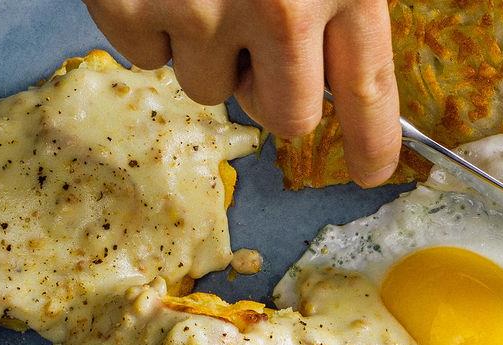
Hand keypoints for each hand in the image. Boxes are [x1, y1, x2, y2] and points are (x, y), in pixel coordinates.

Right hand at [82, 0, 402, 184]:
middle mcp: (278, 7)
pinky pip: (144, 57)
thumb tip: (337, 76)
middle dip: (272, 91)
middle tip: (253, 39)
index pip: (369, 93)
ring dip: (204, 49)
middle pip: (287, 117)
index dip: (372, 144)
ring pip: (209, 89)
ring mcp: (200, 10)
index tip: (370, 170)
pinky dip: (146, 22)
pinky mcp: (130, 3)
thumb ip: (334, 0)